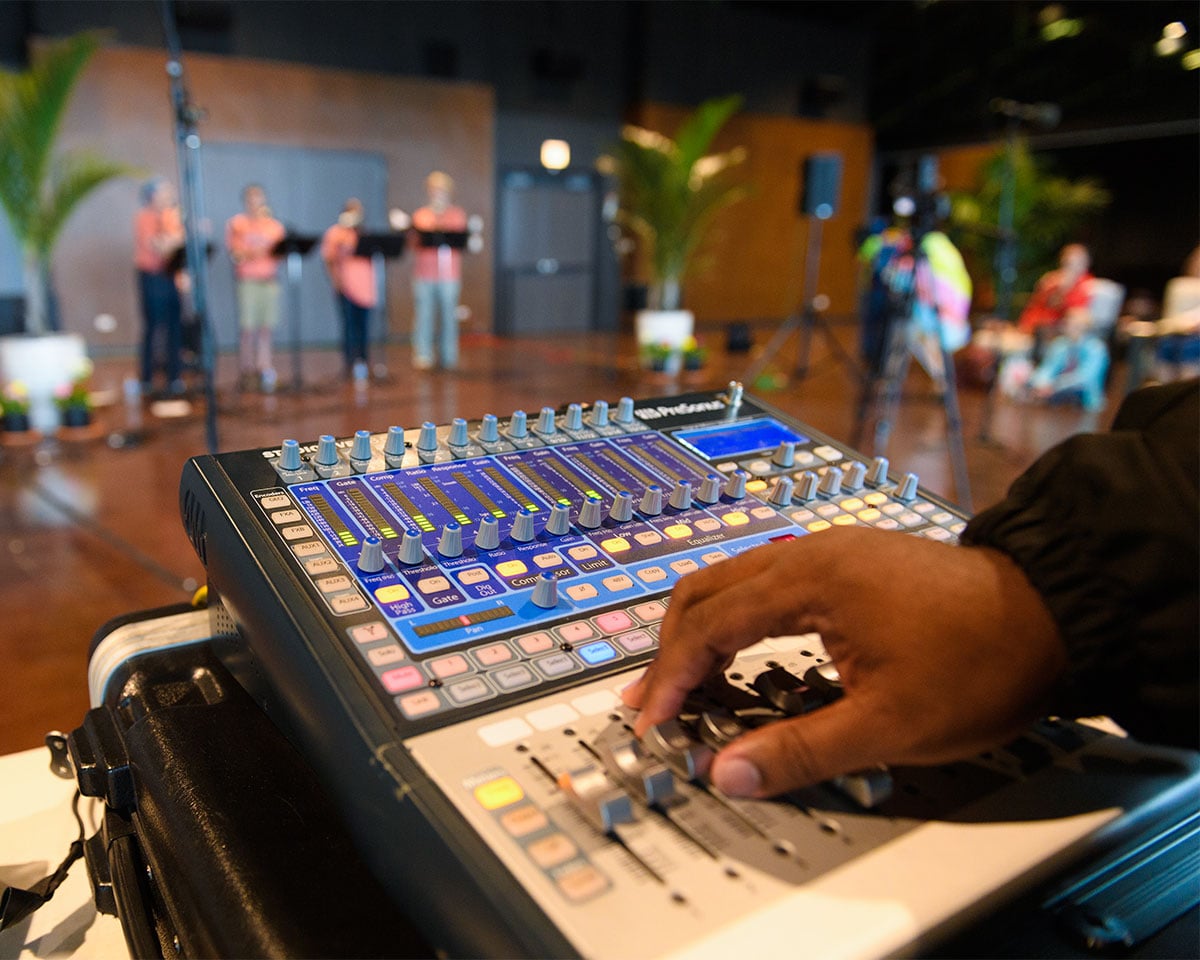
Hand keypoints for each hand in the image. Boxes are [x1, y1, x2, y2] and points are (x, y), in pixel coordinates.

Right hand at [622, 526, 1064, 797]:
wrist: (1054, 614)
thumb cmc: (980, 662)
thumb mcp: (890, 725)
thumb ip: (801, 750)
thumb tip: (728, 773)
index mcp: (811, 580)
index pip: (710, 623)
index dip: (673, 675)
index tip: (654, 719)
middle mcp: (812, 553)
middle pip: (708, 588)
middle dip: (672, 646)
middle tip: (653, 699)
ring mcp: (832, 552)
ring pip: (736, 580)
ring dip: (703, 631)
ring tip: (687, 683)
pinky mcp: (851, 563)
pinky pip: (768, 582)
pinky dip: (738, 619)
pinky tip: (743, 655)